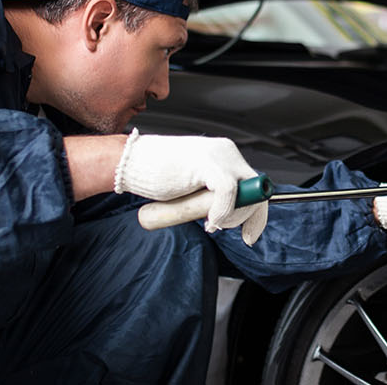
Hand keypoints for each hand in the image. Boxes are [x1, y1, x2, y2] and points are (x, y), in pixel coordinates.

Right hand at [117, 132, 268, 243]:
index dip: (254, 213)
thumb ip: (214, 194)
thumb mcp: (194, 185)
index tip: (248, 236)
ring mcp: (219, 156)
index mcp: (225, 155)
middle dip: (242, 218)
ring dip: (231, 217)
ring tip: (208, 222)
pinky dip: (223, 212)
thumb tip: (234, 215)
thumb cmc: (157, 175)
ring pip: (245, 194)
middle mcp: (227, 151)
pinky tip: (209, 220)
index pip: (255, 186)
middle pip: (255, 191)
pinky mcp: (208, 164)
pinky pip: (229, 193)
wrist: (131, 162)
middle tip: (216, 227)